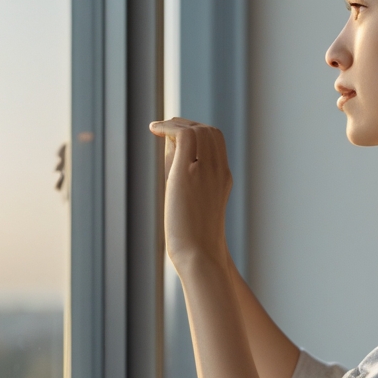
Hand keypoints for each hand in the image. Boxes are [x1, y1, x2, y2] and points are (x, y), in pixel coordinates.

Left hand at [149, 118, 231, 269]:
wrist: (199, 253)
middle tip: (165, 128)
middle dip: (187, 123)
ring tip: (158, 127)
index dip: (197, 131)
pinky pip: (184, 135)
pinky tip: (154, 129)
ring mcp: (206, 170)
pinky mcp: (187, 173)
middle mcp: (219, 170)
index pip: (215, 141)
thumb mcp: (192, 200)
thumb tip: (169, 148)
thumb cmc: (193, 237)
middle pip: (209, 131)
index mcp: (223, 177)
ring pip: (198, 129)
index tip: (176, 134)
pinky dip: (168, 127)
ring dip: (176, 123)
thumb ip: (184, 175)